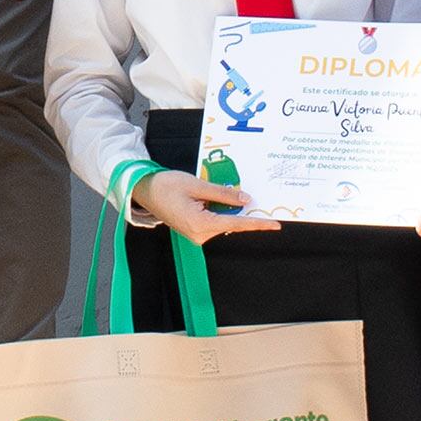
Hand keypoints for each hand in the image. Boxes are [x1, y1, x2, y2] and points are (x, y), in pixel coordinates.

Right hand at [133, 171, 284, 246]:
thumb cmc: (167, 185)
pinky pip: (214, 221)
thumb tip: (245, 200)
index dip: (257, 224)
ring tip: (226, 191)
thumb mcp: (197, 185)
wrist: (145, 190)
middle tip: (255, 197)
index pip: (236, 224)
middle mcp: (199, 234)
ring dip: (229, 209)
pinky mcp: (194, 230)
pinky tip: (221, 199)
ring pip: (223, 222)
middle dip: (243, 211)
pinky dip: (221, 211)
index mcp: (200, 224)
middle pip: (230, 223)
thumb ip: (223, 194)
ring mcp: (196, 234)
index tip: (275, 224)